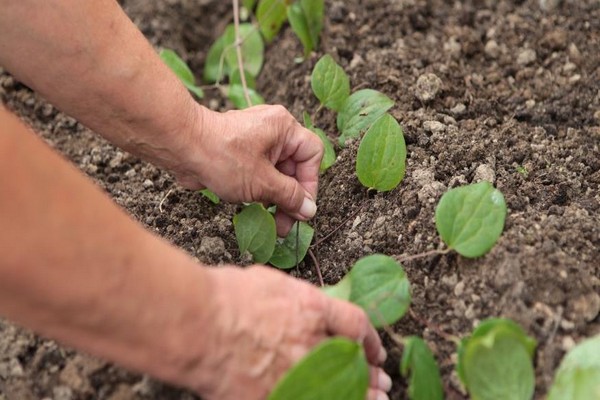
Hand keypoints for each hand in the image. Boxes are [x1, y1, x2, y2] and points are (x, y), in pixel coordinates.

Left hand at [175, 105, 323, 235]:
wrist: (181, 147)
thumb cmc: (222, 157)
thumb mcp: (262, 182)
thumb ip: (289, 196)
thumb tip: (308, 209)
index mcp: (284, 128)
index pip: (311, 154)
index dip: (310, 182)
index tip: (301, 206)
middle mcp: (273, 131)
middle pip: (294, 166)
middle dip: (291, 197)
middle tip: (286, 224)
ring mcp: (256, 141)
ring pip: (277, 173)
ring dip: (277, 198)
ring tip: (273, 223)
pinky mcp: (241, 153)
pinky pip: (260, 173)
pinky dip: (262, 191)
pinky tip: (259, 210)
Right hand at [188, 266, 390, 399]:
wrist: (196, 323)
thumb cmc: (223, 296)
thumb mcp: (267, 283)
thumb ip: (291, 299)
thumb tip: (299, 309)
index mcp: (312, 308)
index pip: (355, 324)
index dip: (369, 339)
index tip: (374, 349)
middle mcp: (311, 342)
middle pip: (354, 363)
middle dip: (370, 375)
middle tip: (381, 381)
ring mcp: (295, 373)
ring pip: (339, 390)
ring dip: (360, 397)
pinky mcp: (276, 397)